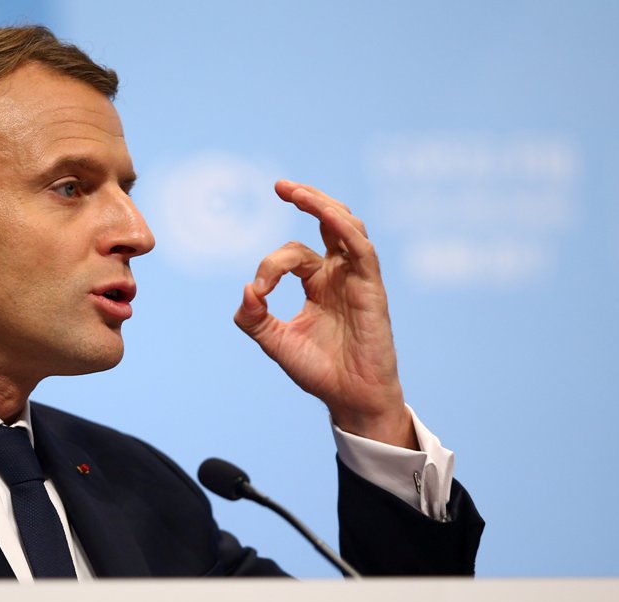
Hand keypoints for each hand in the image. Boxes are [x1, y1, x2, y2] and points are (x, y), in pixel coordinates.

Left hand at [234, 179, 416, 448]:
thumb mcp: (276, 342)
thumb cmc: (318, 371)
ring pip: (346, 226)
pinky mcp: (372, 288)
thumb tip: (246, 289)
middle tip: (280, 185)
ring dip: (323, 205)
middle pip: (327, 222)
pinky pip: (361, 249)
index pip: (292, 255)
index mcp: (318, 283)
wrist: (349, 399)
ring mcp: (357, 278)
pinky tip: (326, 214)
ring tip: (297, 191)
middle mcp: (339, 274)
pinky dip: (344, 228)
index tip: (258, 292)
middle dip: (306, 199)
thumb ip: (254, 318)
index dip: (270, 266)